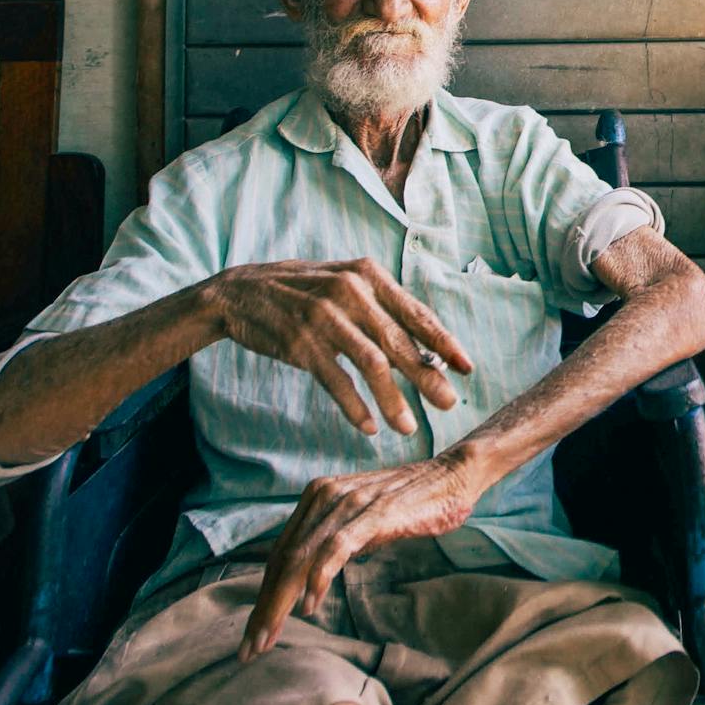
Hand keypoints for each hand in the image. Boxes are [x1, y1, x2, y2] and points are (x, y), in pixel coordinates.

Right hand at [207, 258, 472, 435]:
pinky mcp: (301, 343)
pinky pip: (337, 381)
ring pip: (372, 365)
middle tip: (448, 404)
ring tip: (408, 428)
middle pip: (400, 342)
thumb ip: (381, 306)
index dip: (444, 343)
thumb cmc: (302, 292)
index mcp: (368, 276)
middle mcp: (350, 292)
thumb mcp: (344, 283)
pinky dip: (355, 406)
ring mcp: (324, 318)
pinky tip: (368, 426)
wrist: (238, 293)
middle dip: (427, 377)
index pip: (416, 313)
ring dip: (393, 400)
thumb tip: (427, 344)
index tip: (466, 368)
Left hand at [239, 455, 480, 660]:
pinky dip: (318, 578)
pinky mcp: (373, 512)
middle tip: (250, 647)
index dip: (264, 595)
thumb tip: (313, 577)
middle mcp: (324, 496)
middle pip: (283, 560)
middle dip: (265, 607)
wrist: (454, 474)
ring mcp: (348, 503)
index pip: (281, 554)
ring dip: (281, 601)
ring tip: (269, 636)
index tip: (255, 632)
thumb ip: (337, 541)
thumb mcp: (364, 520)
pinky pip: (336, 548)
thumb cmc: (413, 501)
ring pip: (302, 558)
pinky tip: (309, 604)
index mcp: (317, 498)